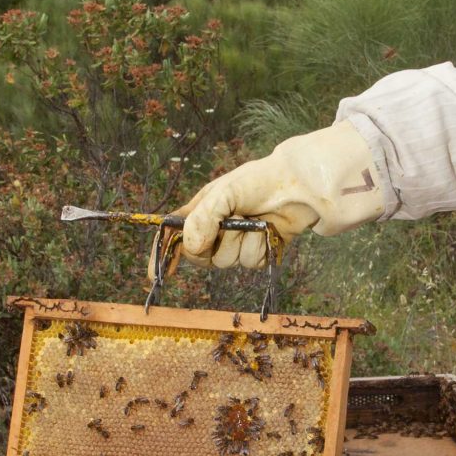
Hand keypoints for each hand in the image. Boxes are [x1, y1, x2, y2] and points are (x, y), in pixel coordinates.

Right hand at [178, 123, 385, 269]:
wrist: (298, 186)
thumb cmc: (258, 181)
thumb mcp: (223, 193)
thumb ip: (202, 219)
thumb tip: (191, 248)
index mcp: (201, 211)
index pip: (174, 237)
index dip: (164, 255)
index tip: (157, 273)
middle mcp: (216, 229)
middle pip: (200, 257)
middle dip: (213, 243)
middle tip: (229, 222)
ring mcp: (237, 242)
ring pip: (227, 261)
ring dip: (240, 242)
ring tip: (253, 220)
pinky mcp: (258, 252)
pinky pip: (250, 262)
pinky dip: (259, 247)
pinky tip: (267, 229)